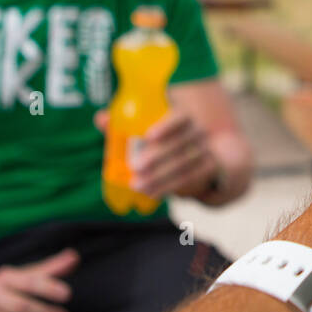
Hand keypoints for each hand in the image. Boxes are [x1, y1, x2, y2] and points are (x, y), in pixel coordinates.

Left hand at [93, 109, 219, 199]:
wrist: (200, 154)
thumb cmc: (165, 139)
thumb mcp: (148, 128)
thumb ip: (125, 124)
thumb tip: (101, 119)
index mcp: (184, 116)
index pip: (180, 117)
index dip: (166, 126)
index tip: (148, 137)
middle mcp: (199, 131)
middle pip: (180, 144)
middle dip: (157, 157)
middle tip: (135, 168)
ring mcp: (207, 149)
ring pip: (184, 165)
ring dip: (160, 177)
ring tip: (138, 186)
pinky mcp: (210, 168)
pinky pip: (191, 179)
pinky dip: (170, 187)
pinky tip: (153, 194)